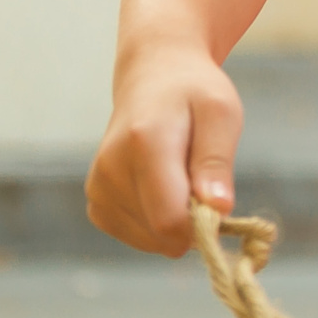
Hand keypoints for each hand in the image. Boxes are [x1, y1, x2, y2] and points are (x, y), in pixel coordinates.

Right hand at [87, 37, 241, 256]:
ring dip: (174, 220)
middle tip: (200, 178)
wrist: (154, 77)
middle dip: (191, 221)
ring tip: (179, 174)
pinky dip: (156, 222)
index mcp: (144, 142)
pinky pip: (136, 236)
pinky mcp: (96, 202)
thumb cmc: (194, 94)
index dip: (203, 224)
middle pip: (161, 234)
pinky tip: (161, 185)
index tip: (218, 200)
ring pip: (149, 240)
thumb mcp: (221, 112)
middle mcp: (111, 167)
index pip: (170, 220)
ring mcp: (98, 187)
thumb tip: (218, 209)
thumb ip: (217, 161)